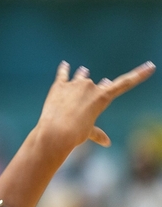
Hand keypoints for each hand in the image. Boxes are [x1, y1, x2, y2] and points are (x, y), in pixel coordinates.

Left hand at [36, 61, 154, 154]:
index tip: (150, 66)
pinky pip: (63, 73)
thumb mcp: (89, 132)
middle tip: (103, 82)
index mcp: (103, 97)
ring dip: (82, 75)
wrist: (56, 131)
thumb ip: (97, 134)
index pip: (125, 83)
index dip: (139, 74)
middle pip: (96, 84)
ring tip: (83, 71)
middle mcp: (90, 86)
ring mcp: (74, 84)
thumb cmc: (76, 134)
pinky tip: (65, 65)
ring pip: (81, 76)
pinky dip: (64, 69)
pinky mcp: (59, 85)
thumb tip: (106, 142)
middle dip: (98, 85)